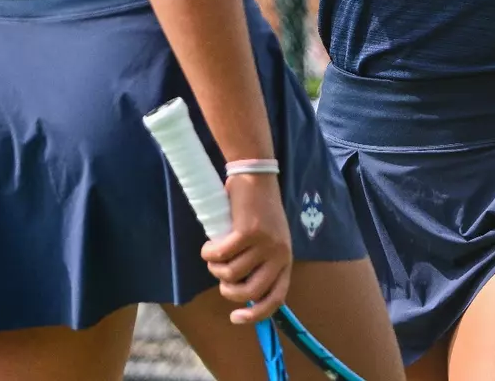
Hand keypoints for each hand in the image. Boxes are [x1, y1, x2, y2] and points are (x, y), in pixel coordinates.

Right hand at [201, 173, 293, 323]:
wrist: (256, 176)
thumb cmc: (258, 210)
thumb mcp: (268, 240)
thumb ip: (259, 264)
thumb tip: (241, 292)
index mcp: (285, 260)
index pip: (276, 298)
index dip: (255, 315)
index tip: (235, 317)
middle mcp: (279, 254)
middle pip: (249, 291)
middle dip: (228, 290)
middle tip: (219, 275)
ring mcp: (265, 243)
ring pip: (230, 273)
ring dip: (215, 267)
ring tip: (213, 253)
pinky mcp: (248, 232)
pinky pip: (221, 254)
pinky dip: (209, 253)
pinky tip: (208, 245)